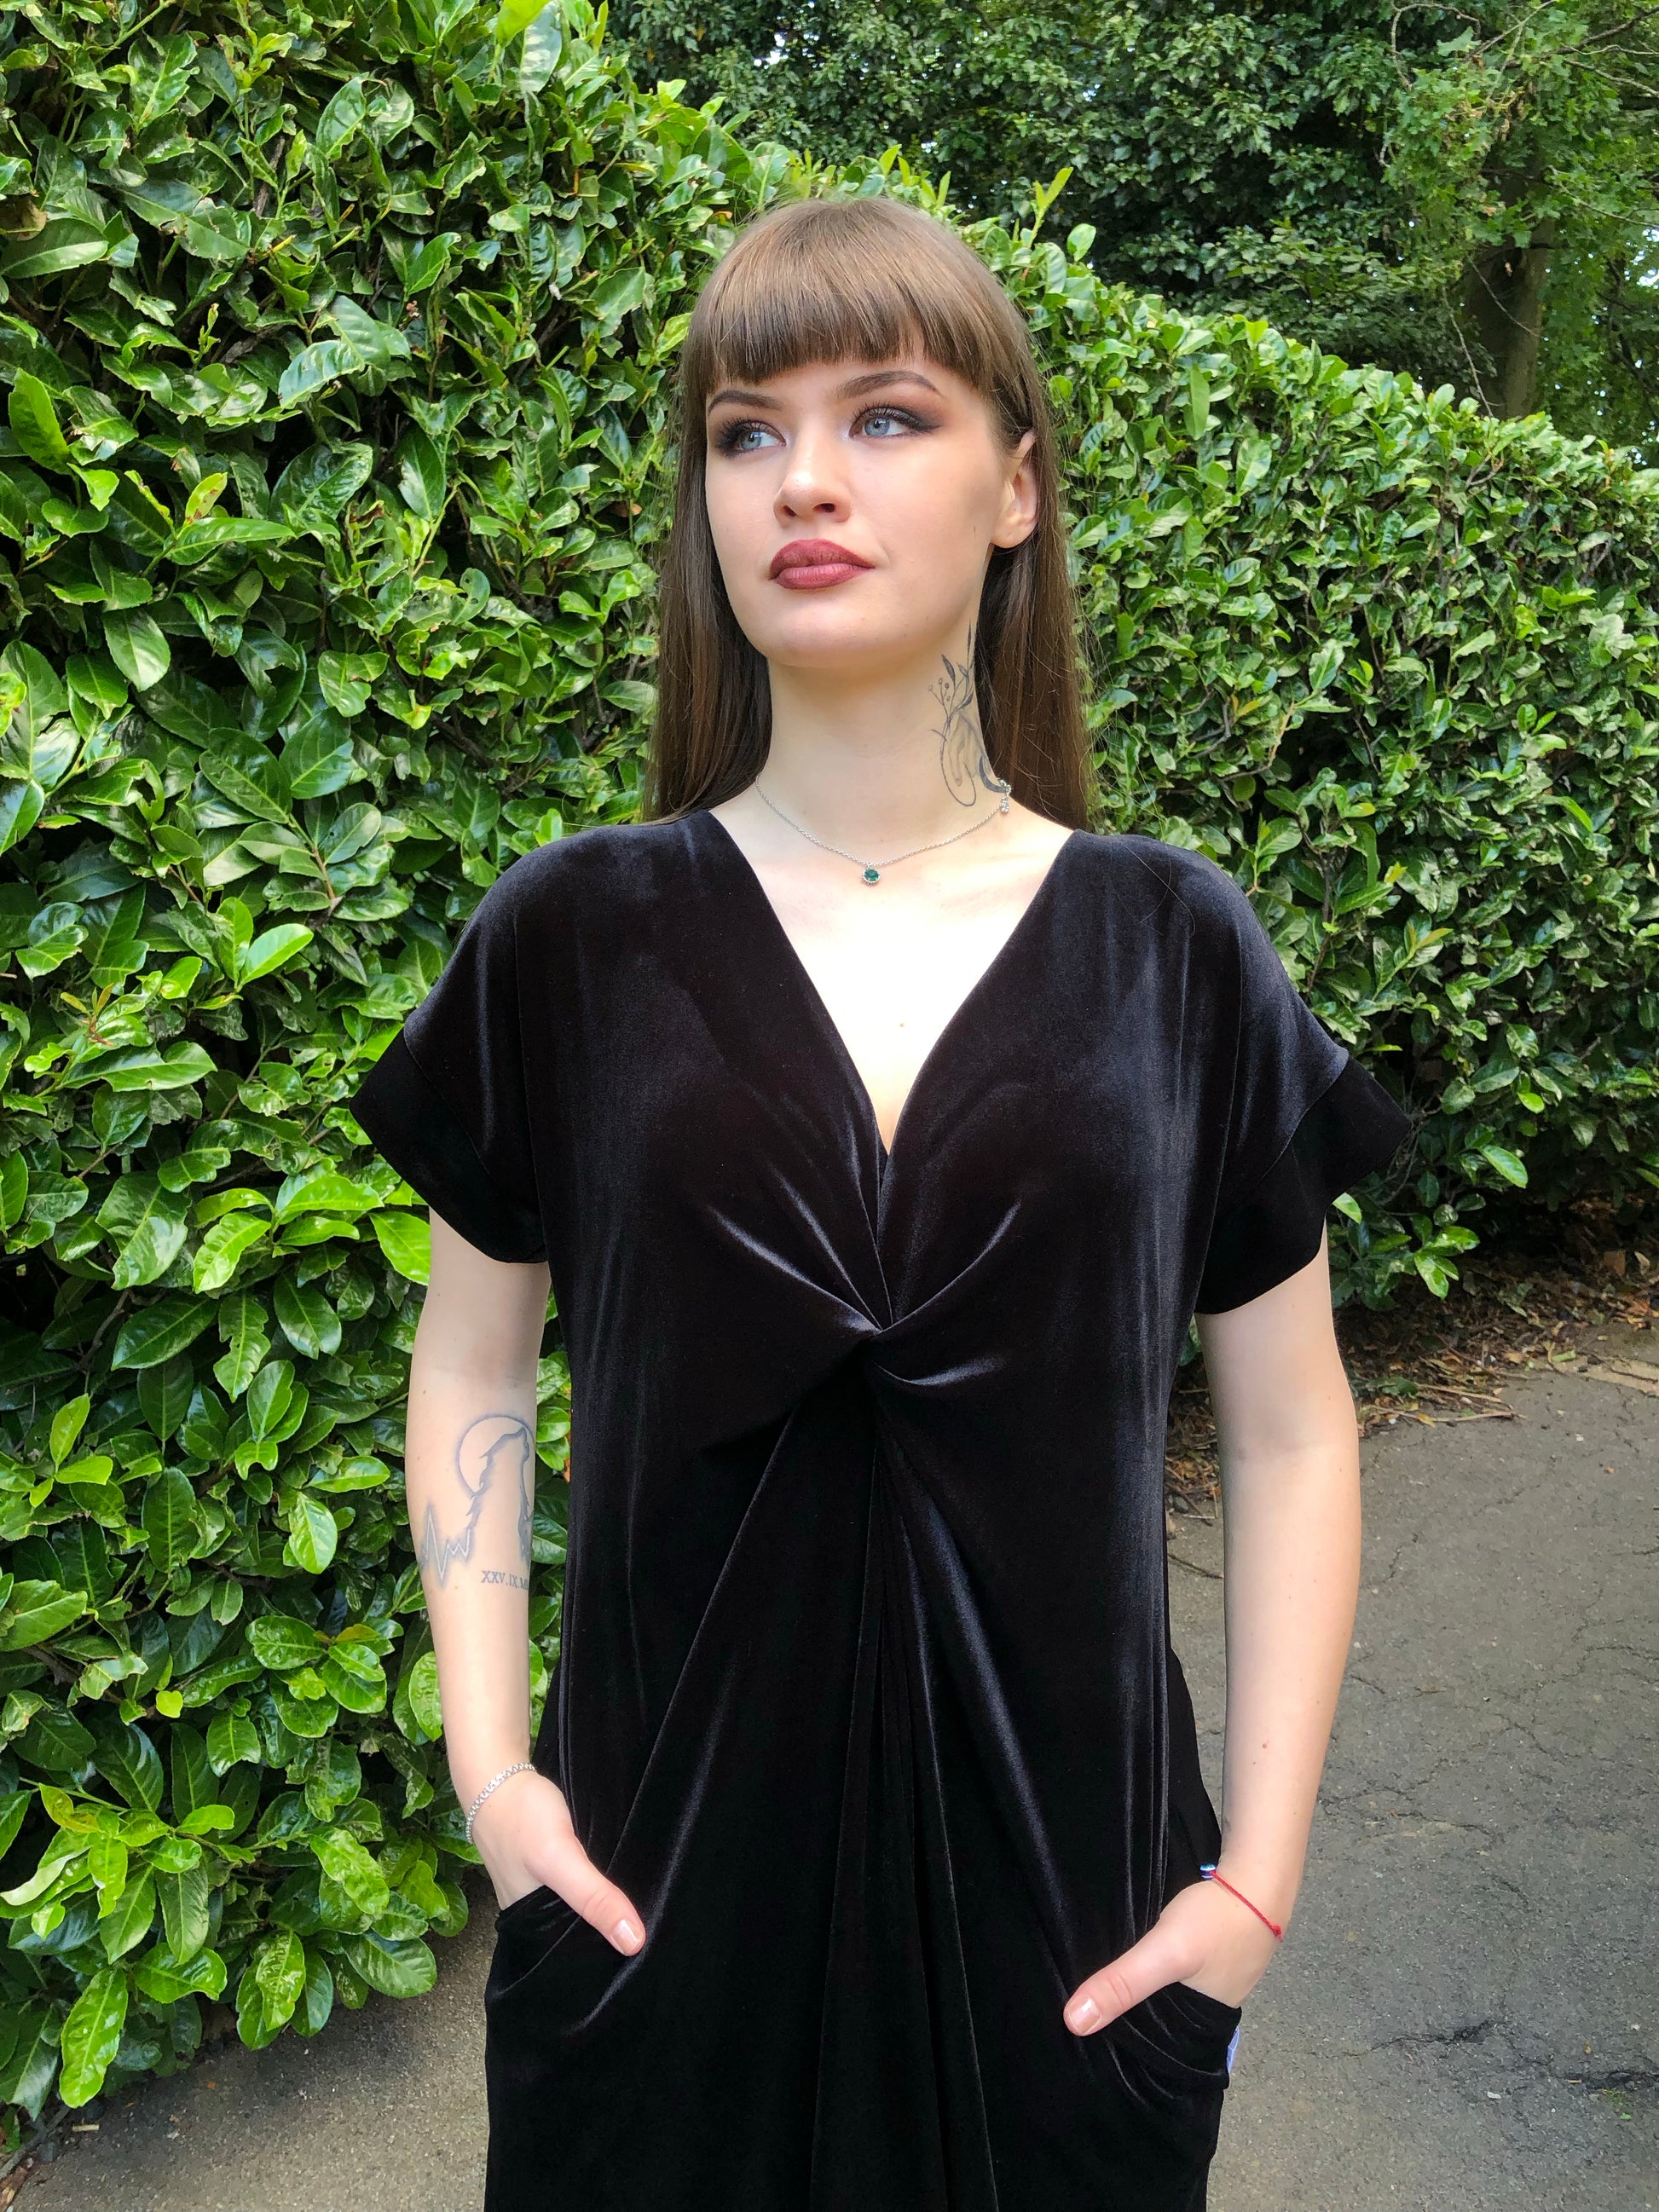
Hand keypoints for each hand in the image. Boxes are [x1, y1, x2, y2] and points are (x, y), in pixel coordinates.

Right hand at [470, 1767, 646, 1954]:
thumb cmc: (522, 1819)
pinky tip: (625, 1886)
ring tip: (651, 1914)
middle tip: (658, 1935)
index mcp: (532, 1931)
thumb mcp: (559, 1859)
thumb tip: (634, 1943)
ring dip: (609, 1912)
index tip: (647, 1962)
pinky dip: (600, 1889)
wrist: (500, 1776)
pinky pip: (582, 1890)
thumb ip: (593, 1897)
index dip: (608, 1964)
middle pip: (582, 1938)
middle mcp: (537, 1918)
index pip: (576, 1962)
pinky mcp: (553, 1871)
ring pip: (583, 1914)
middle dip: (612, 1937)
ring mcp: (544, 1894)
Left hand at [1062, 1873, 1281, 2034]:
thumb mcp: (1166, 1952)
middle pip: (1152, 2020)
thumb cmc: (1216, 1923)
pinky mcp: (1204, 1958)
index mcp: (1199, 2030)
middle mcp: (1204, 2014)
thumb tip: (1073, 2023)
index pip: (1149, 2050)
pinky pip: (1167, 1973)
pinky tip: (1123, 1961)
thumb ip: (1124, 1983)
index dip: (1117, 2046)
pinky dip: (1147, 1969)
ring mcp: (1208, 1985)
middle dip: (1121, 2016)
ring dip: (1133, 1991)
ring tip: (1088, 1988)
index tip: (1077, 2039)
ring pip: (1160, 1995)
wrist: (1255, 1878)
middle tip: (1074, 2009)